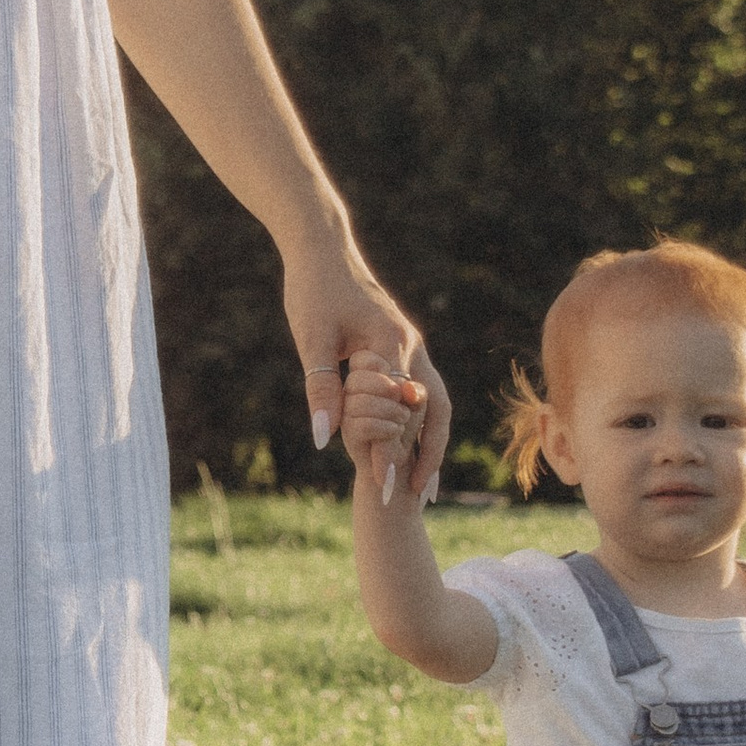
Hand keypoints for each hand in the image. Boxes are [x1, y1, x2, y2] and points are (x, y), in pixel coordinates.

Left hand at [288, 236, 451, 504]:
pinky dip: (420, 419)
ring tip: (422, 479)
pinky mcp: (401, 343)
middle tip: (421, 498)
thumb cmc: (312, 290)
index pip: (397, 413)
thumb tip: (325, 439)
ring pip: (434, 401)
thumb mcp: (311, 340)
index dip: (391, 455)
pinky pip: (420, 388)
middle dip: (428, 455)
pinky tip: (407, 441)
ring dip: (431, 440)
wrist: (321, 247)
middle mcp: (410, 346)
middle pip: (433, 410)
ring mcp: (410, 344)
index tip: (385, 492)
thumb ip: (321, 388)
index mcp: (391, 345)